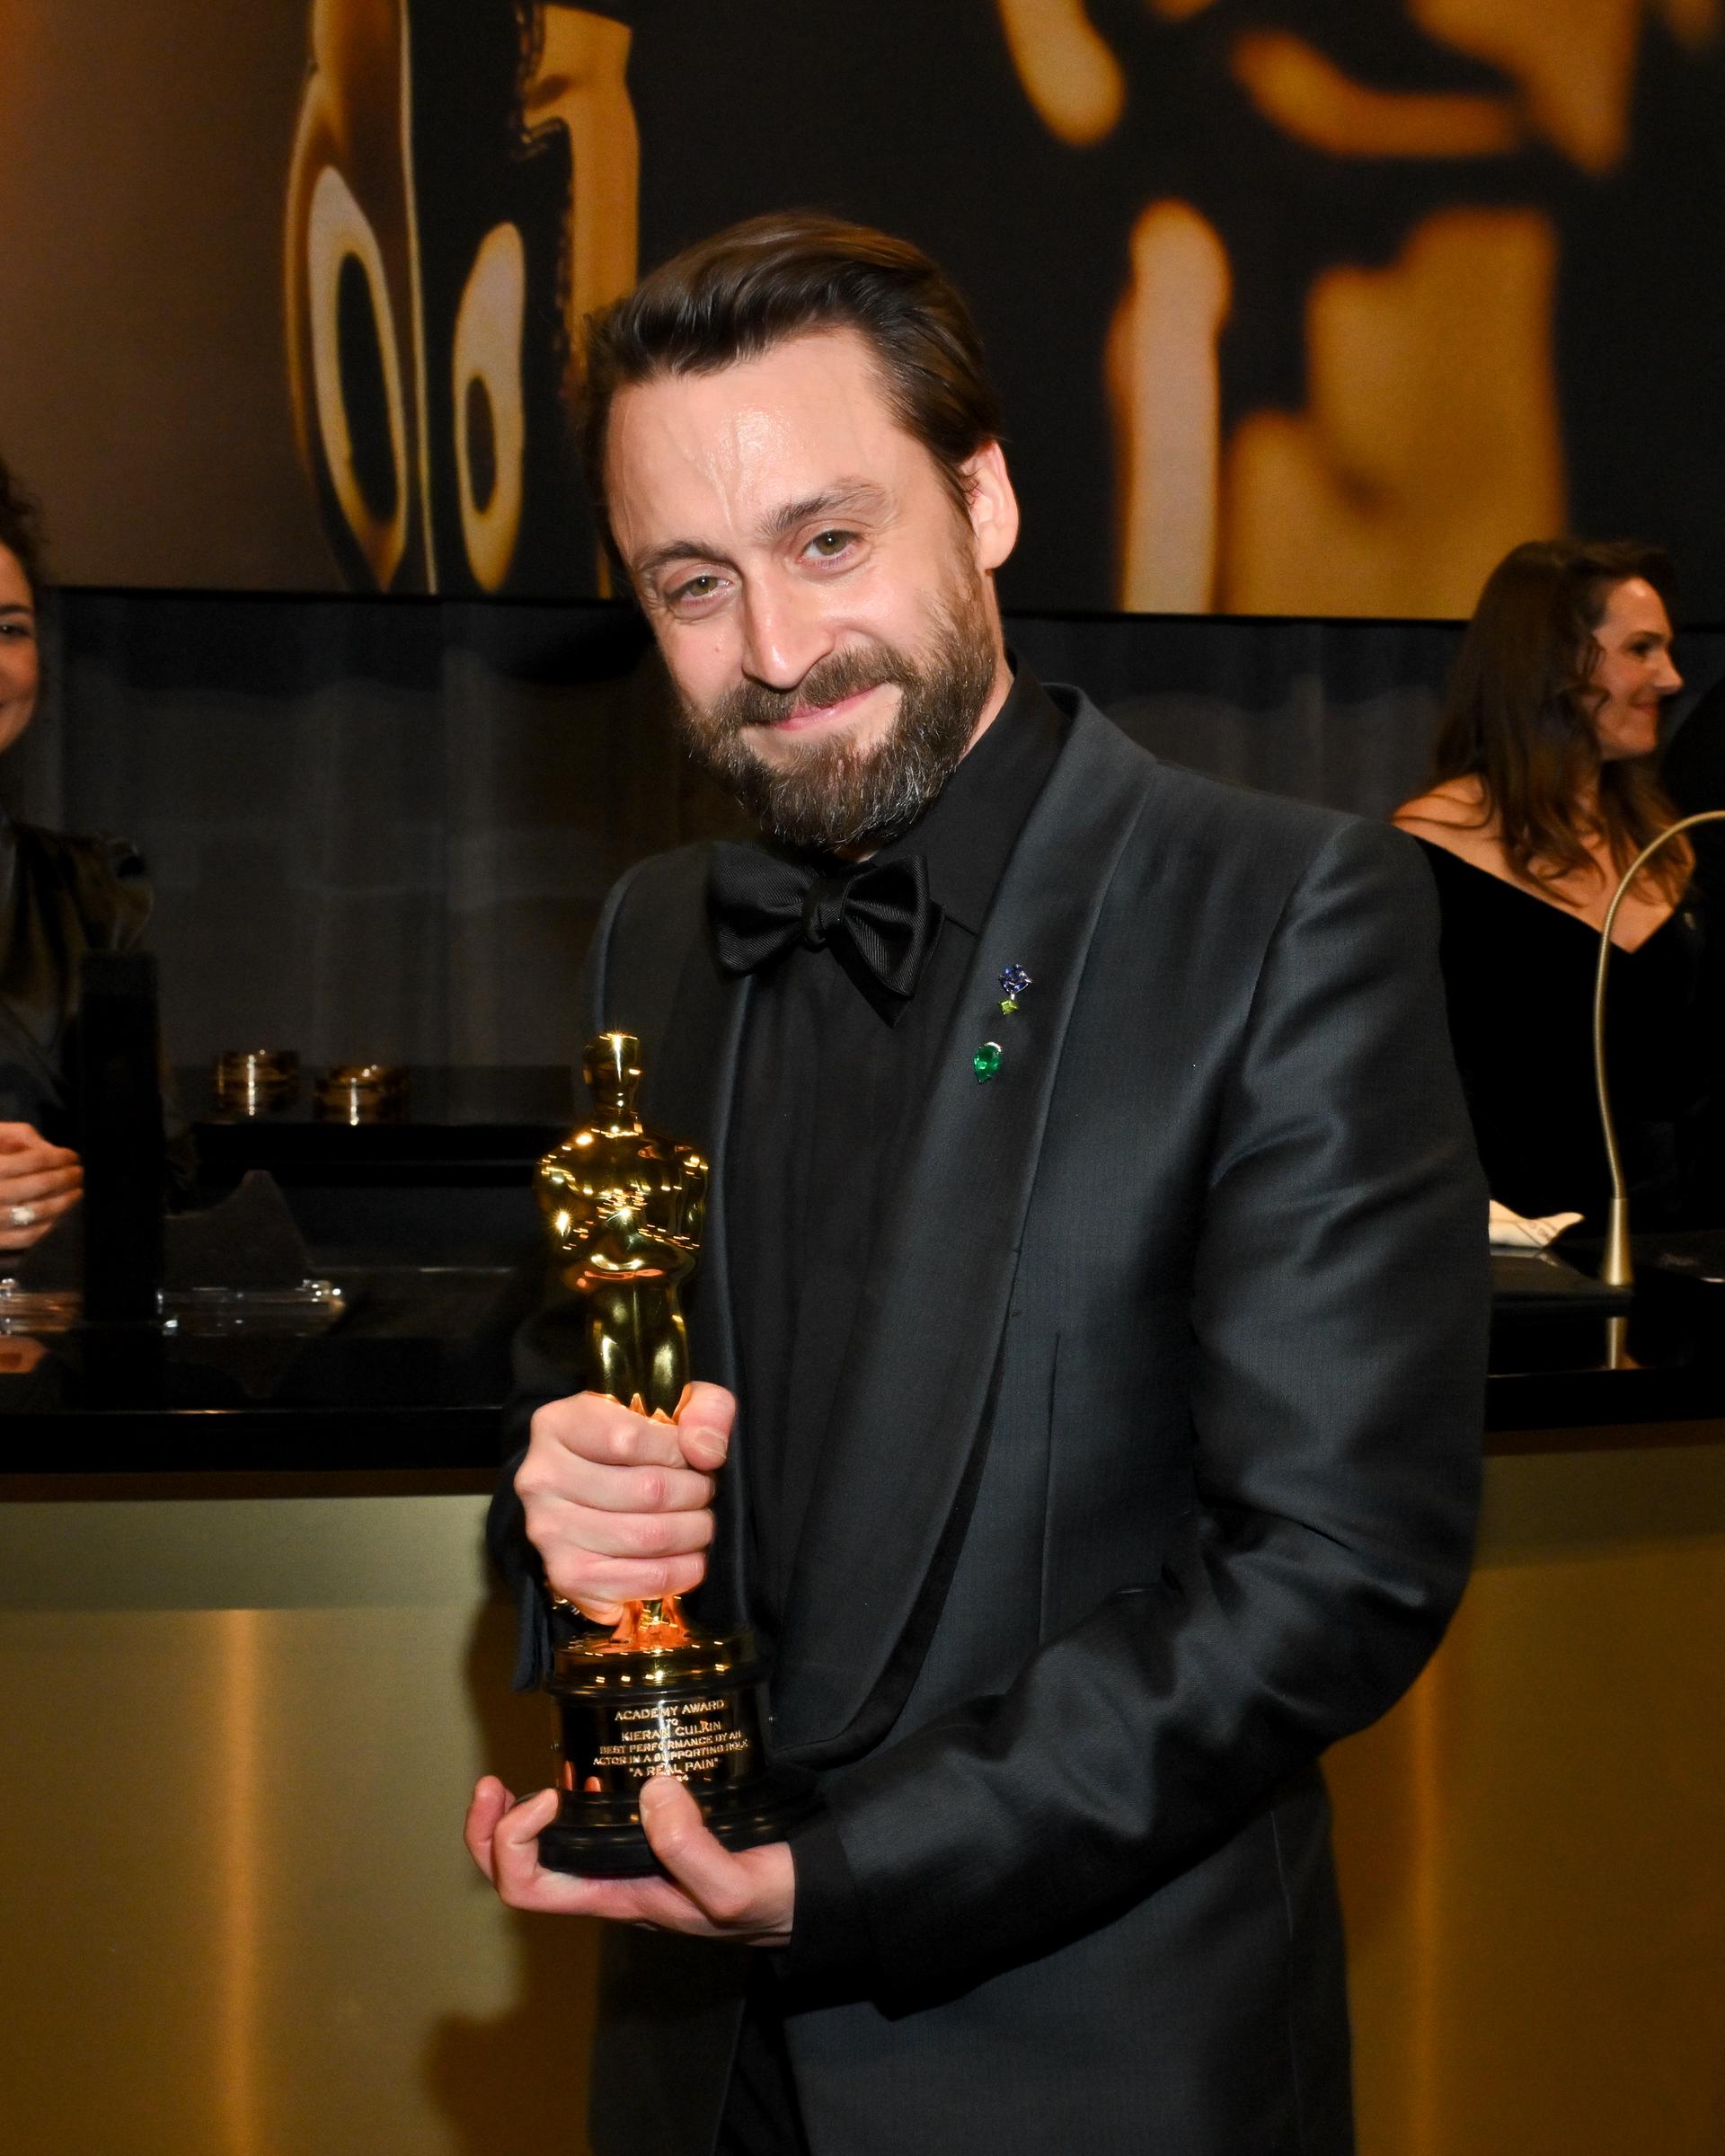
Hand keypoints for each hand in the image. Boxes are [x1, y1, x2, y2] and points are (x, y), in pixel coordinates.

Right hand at [0, 1123, 81, 1251]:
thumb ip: (20, 1135)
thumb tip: (51, 1150)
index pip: (35, 1159)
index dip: (60, 1157)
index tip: (73, 1156)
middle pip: (41, 1185)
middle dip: (67, 1177)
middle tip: (79, 1173)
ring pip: (39, 1211)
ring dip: (65, 1202)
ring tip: (77, 1192)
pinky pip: (28, 1236)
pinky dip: (50, 1226)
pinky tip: (60, 1215)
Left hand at [464, 1773, 794, 1941]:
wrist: (804, 1896)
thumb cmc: (766, 1901)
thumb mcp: (732, 1889)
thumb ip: (692, 1851)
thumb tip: (650, 1793)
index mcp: (615, 1897)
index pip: (529, 1889)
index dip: (514, 1844)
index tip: (549, 1797)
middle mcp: (608, 1880)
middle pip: (519, 1873)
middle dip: (489, 1831)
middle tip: (491, 1783)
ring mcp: (624, 1858)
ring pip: (544, 1850)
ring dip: (514, 1815)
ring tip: (511, 1778)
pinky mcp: (646, 1832)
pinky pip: (585, 1822)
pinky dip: (563, 1796)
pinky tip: (579, 1766)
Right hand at [514, 1379, 734, 1624]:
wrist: (593, 1491)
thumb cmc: (637, 1443)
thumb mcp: (674, 1406)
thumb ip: (705, 1411)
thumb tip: (707, 1452)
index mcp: (559, 1424)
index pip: (629, 1438)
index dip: (678, 1452)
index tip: (696, 1458)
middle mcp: (542, 1477)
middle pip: (646, 1490)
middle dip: (695, 1494)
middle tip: (706, 1494)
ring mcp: (549, 1530)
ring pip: (647, 1537)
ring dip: (692, 1533)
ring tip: (701, 1524)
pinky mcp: (567, 1575)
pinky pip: (640, 1580)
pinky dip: (679, 1573)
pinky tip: (691, 1561)